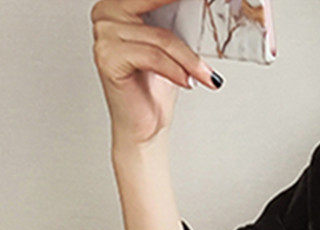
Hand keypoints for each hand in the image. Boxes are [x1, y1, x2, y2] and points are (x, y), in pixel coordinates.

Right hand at [91, 0, 219, 147]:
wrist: (145, 126)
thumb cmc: (154, 88)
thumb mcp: (169, 45)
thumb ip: (174, 18)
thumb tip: (198, 4)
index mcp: (118, 5)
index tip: (206, 0)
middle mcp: (106, 14)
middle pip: (158, 11)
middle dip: (189, 24)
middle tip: (216, 26)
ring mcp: (104, 35)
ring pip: (162, 39)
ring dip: (189, 61)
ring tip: (206, 77)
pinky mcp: (108, 57)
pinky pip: (153, 57)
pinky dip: (176, 70)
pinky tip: (187, 82)